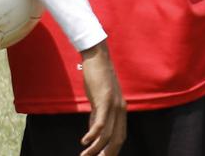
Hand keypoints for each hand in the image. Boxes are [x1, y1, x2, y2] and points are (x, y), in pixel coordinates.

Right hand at [80, 41, 126, 155]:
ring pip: (108, 135)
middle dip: (108, 153)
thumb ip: (97, 115)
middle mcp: (120, 109)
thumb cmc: (97, 78)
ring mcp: (114, 104)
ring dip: (96, 148)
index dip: (113, 150)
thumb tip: (93, 132)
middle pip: (118, 139)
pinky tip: (84, 141)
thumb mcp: (99, 100)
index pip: (120, 136)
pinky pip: (100, 122)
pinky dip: (93, 135)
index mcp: (121, 110)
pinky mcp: (105, 99)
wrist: (97, 57)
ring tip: (85, 155)